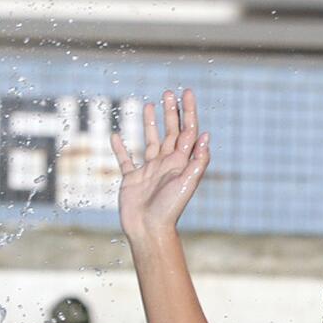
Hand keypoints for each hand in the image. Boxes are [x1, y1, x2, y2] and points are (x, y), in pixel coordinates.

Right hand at [110, 89, 210, 240]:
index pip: (187, 131)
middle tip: (169, 92)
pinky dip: (121, 148)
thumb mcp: (187, 183)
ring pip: (150, 141)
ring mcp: (149, 171)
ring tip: (149, 105)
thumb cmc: (170, 209)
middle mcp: (167, 164)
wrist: (150, 230)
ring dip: (150, 124)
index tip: (188, 92)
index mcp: (181, 162)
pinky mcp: (132, 179)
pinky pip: (126, 160)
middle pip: (170, 132)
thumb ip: (197, 160)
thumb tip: (206, 135)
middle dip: (171, 112)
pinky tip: (116, 135)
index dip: (188, 112)